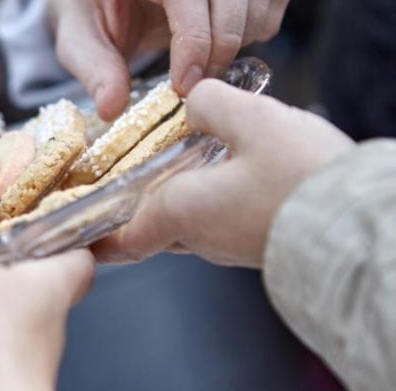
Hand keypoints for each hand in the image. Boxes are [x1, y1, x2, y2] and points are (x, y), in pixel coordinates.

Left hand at [48, 0, 289, 118]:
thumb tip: (111, 108)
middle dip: (220, 50)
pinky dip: (257, 29)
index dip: (194, 44)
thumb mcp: (79, 35)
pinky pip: (272, 1)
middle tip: (197, 87)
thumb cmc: (93, 8)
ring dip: (240, 41)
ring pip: (259, 2)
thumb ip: (94, 68)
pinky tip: (221, 42)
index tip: (184, 88)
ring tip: (205, 62)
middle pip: (232, 1)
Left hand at [92, 79, 354, 267]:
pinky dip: (209, 200)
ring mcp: (227, 246)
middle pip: (149, 226)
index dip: (95, 237)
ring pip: (186, 223)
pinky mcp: (255, 243)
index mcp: (177, 213)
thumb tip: (193, 99)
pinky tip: (226, 172)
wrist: (356, 227)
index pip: (119, 239)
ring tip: (177, 166)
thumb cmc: (301, 184)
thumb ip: (212, 105)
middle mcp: (197, 238)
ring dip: (176, 198)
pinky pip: (219, 222)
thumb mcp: (251, 122)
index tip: (78, 233)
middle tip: (125, 181)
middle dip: (134, 205)